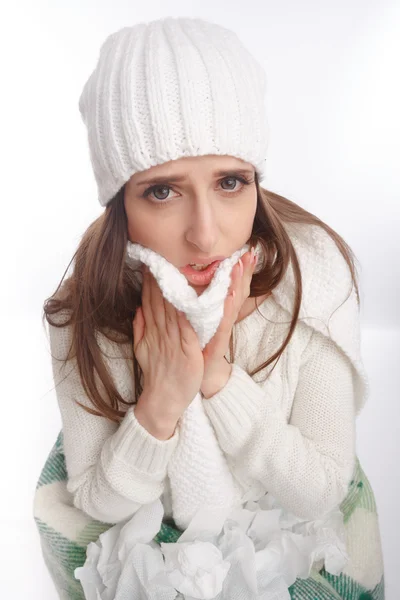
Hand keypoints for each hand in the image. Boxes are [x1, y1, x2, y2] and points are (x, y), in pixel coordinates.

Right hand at [132, 265, 203, 424]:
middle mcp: (161, 331)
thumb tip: (138, 308)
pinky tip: (195, 295)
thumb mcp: (142, 349)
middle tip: (166, 254)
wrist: (163, 399)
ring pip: (175, 307)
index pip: (150, 299)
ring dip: (181, 286)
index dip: (152, 280)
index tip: (153, 261)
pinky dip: (192, 310)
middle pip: (161, 298)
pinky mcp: (188, 348)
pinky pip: (189, 325)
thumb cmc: (157, 374)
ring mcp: (174, 339)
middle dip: (164, 276)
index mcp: (152, 329)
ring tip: (184, 265)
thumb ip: (140, 328)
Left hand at [201, 247, 257, 386]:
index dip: (239, 269)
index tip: (245, 249)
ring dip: (237, 284)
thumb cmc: (197, 348)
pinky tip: (229, 295)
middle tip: (250, 252)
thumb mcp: (196, 321)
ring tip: (240, 266)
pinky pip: (223, 323)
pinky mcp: (218, 342)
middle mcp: (224, 318)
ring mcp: (223, 330)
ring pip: (233, 303)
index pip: (232, 285)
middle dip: (244, 271)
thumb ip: (196, 302)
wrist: (196, 377)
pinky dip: (227, 309)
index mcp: (219, 311)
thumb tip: (189, 281)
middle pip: (238, 290)